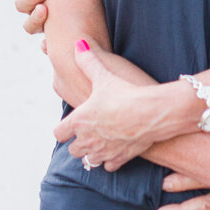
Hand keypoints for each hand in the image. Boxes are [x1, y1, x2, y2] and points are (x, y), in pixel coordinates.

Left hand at [53, 43, 163, 169]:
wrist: (150, 112)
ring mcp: (103, 151)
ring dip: (93, 152)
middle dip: (79, 142)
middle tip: (89, 131)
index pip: (59, 133)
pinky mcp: (119, 158)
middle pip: (73, 150)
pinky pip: (109, 166)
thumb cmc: (125, 93)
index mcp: (79, 121)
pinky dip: (111, 159)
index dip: (63, 129)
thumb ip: (89, 61)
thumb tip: (78, 44)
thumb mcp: (104, 75)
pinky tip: (117, 149)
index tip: (71, 124)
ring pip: (89, 160)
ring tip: (102, 141)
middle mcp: (87, 140)